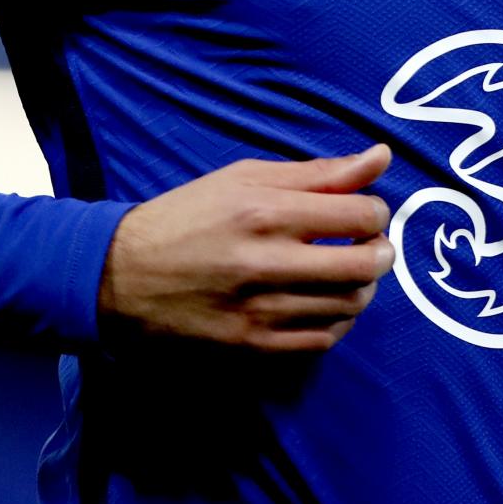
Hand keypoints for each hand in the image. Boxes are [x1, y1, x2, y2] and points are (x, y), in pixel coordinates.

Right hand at [98, 142, 396, 354]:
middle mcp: (266, 261)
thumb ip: (318, 172)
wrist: (121, 277)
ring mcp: (259, 310)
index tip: (366, 213)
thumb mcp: (245, 178)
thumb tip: (381, 157)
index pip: (360, 215)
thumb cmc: (187, 217)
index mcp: (265, 211)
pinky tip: (326, 304)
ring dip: (362, 287)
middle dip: (382, 253)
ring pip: (349, 305)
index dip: (377, 212)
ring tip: (347, 272)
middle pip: (365, 265)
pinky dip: (338, 321)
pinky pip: (322, 340)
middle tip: (373, 246)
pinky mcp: (252, 347)